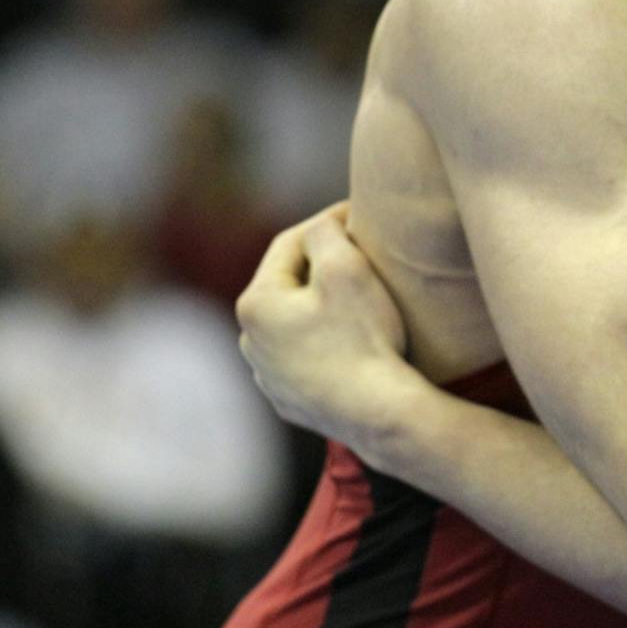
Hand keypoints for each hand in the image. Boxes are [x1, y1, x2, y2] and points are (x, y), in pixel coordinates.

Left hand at [235, 203, 424, 455]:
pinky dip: (323, 343)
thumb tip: (322, 224)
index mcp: (255, 303)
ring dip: (319, 307)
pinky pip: (304, 358)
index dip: (327, 222)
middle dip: (321, 265)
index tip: (361, 215)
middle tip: (362, 255)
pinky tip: (351, 343)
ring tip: (358, 301)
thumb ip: (325, 232)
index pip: (290, 243)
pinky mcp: (289, 401)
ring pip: (293, 324)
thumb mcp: (345, 268)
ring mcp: (267, 375)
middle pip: (288, 284)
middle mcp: (249, 340)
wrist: (376, 412)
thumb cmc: (362, 337)